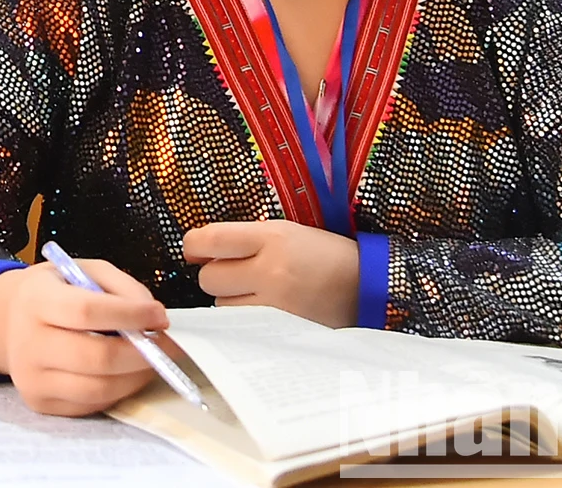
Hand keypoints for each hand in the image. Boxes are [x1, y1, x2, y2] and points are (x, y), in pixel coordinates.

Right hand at [0, 261, 169, 416]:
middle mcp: (27, 342)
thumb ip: (120, 286)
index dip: (130, 315)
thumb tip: (153, 318)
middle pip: (96, 357)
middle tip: (165, 346)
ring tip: (150, 361)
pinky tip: (124, 374)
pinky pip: (91, 405)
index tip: (159, 315)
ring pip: (98, 389)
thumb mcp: (82, 271)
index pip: (86, 311)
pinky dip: (118, 392)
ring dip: (135, 377)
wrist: (10, 321)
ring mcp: (31, 378)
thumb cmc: (56, 292)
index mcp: (35, 299)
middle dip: (141, 354)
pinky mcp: (39, 403)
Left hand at [183, 220, 359, 326]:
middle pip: (209, 278)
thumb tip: (198, 250)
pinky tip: (263, 308)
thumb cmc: (324, 254)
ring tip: (257, 291)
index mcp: (272, 237)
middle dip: (215, 274)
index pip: (210, 240)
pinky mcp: (283, 329)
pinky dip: (245, 317)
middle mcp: (271, 270)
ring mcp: (276, 304)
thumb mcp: (287, 231)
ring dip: (230, 298)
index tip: (193, 250)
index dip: (193, 245)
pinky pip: (243, 325)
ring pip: (222, 305)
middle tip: (235, 272)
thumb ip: (245, 238)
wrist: (369, 285)